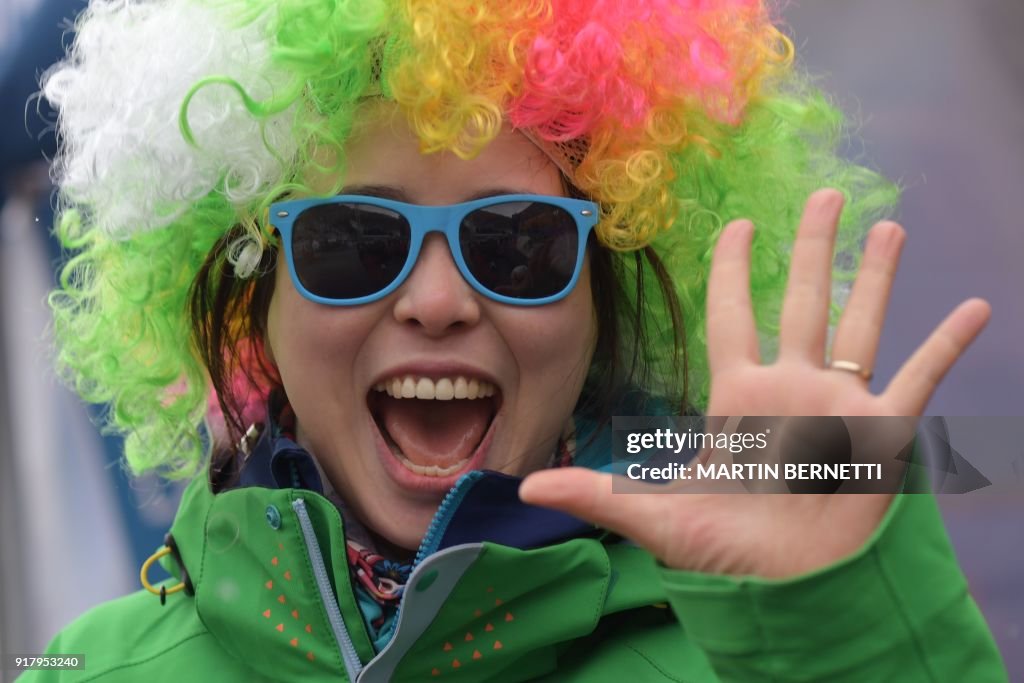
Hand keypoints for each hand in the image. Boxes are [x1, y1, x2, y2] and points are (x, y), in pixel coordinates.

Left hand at [519, 189, 990, 577]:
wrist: (786, 591)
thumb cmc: (722, 554)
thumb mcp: (657, 519)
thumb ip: (599, 494)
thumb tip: (527, 485)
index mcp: (738, 396)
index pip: (733, 315)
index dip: (734, 268)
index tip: (739, 223)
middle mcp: (791, 389)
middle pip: (803, 301)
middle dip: (814, 249)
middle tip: (828, 195)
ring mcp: (838, 407)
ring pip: (860, 326)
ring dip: (875, 278)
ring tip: (889, 226)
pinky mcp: (881, 435)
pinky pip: (920, 379)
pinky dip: (946, 345)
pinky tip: (972, 307)